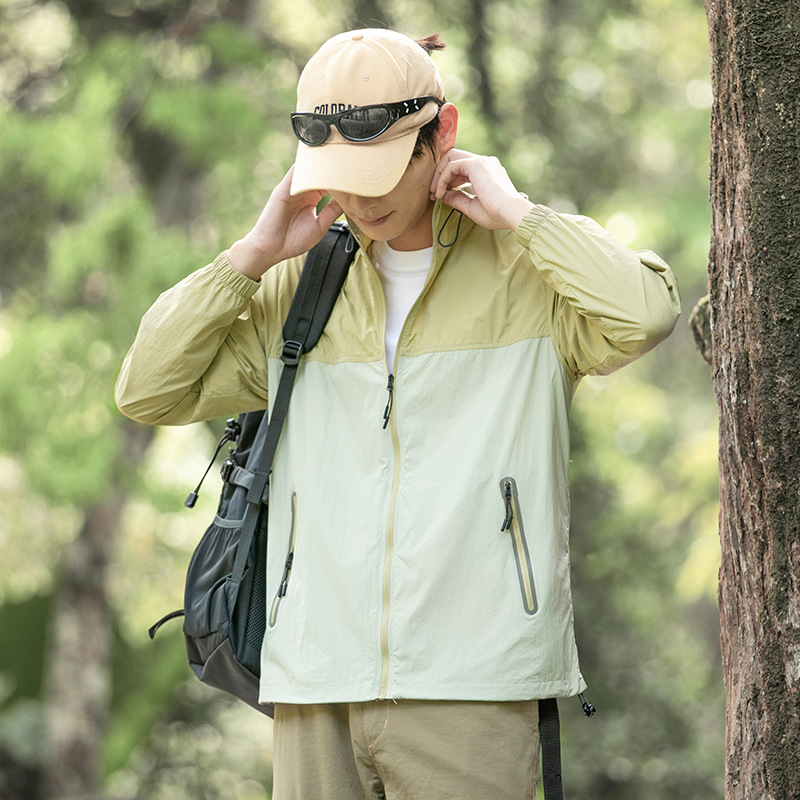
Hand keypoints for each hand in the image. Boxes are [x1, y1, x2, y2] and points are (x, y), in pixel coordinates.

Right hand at [227, 166, 342, 279]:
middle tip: (351, 165)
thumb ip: (332, 212)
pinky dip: (306, 166)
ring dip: (322, 165)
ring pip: (310, 171)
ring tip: (338, 160)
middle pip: (321, 174)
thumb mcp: (319, 226)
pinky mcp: (284, 188)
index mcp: (312, 200)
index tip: (356, 178)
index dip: (341, 181)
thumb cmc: (292, 240)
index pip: (329, 185)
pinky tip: (319, 164)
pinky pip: (296, 172)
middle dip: (334, 170)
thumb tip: (348, 202)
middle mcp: (303, 192)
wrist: (271, 248)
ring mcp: (293, 189)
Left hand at [429, 149, 532, 230]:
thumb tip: (443, 196)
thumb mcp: (473, 207)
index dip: (447, 179)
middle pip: (454, 157)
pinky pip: (451, 165)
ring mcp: (481, 161)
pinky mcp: (476, 164)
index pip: (461, 166)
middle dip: (440, 173)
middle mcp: (485, 162)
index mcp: (487, 171)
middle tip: (432, 192)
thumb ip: (458, 199)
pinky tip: (439, 192)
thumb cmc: (497, 214)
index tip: (439, 195)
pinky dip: (442, 178)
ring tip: (433, 193)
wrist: (510, 213)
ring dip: (439, 174)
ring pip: (451, 157)